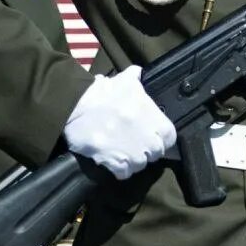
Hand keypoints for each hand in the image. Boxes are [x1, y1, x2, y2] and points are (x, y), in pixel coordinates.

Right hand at [62, 68, 176, 179]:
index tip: (153, 134)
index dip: (162, 137)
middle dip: (149, 149)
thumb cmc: (103, 92)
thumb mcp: (124, 81)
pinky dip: (121, 170)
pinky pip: (124, 174)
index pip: (170, 136)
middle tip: (137, 143)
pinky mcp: (113, 162)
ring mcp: (131, 152)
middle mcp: (146, 138)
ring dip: (134, 161)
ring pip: (141, 165)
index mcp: (153, 118)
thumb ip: (136, 77)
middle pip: (156, 153)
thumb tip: (139, 72)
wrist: (76, 106)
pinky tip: (115, 161)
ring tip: (125, 152)